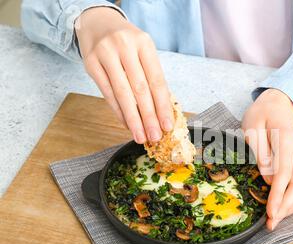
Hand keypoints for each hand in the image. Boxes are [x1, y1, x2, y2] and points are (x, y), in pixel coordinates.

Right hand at [75, 7, 172, 143]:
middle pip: (140, 89)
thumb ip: (152, 77)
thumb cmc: (126, 43)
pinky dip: (118, 111)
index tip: (167, 125)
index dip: (163, 106)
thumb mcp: (143, 51)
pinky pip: (107, 93)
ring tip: (140, 136)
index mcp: (144, 43)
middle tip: (155, 136)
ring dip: (133, 119)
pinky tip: (127, 124)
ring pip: (122, 93)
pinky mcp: (90, 63)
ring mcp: (106, 53)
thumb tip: (162, 112)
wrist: (98, 23)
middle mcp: (125, 46)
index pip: (157, 80)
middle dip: (149, 117)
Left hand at [241, 89, 292, 229]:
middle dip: (286, 206)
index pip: (285, 173)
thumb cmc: (261, 116)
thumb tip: (268, 179)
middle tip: (272, 223)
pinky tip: (284, 209)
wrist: (277, 107)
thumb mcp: (251, 127)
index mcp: (286, 139)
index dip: (278, 195)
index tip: (270, 212)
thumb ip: (259, 151)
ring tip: (277, 220)